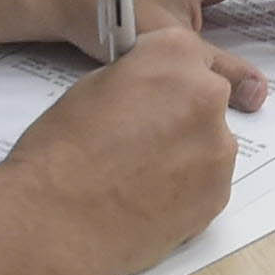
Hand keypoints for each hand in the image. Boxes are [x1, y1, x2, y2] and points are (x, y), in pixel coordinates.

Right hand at [0, 28, 248, 274]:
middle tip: (142, 139)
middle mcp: (208, 95)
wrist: (55, 222)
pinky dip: (187, 189)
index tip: (150, 93)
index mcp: (175, 56)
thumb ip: (137, 78)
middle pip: (206, 97)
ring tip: (140, 176)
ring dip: (186, 151)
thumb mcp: (93, 86)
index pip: (185, 53)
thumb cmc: (61, 151)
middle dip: (181, 112)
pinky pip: (209, 182)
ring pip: (209, 142)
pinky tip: (149, 200)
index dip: (164, 76)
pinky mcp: (219, 194)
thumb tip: (150, 89)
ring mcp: (219, 147)